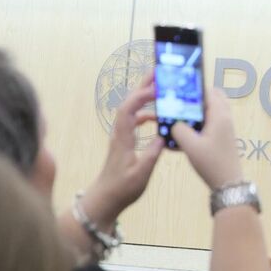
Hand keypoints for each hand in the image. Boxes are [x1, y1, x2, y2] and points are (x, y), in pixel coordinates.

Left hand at [79, 83, 163, 227]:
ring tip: (159, 88)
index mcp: (122, 137)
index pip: (129, 109)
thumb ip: (153, 153)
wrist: (105, 199)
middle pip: (129, 102)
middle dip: (142, 86)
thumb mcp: (141, 172)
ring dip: (144, 97)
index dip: (141, 95)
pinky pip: (133, 120)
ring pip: (131, 109)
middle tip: (158, 71)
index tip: (157, 87)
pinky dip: (144, 112)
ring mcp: (121, 136)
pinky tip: (155, 116)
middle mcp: (120, 132)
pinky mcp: (124, 141)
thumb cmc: (122, 188)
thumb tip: (165, 135)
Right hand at [169, 80, 243, 191]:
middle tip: (179, 101)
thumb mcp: (191, 146)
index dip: (194, 87)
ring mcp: (224, 128)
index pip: (208, 91)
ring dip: (197, 111)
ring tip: (178, 116)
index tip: (178, 88)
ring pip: (210, 111)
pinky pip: (210, 123)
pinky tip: (183, 134)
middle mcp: (224, 118)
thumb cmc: (211, 162)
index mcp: (219, 115)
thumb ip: (179, 130)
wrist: (227, 183)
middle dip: (196, 97)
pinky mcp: (221, 137)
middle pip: (212, 98)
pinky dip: (199, 123)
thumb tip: (173, 122)